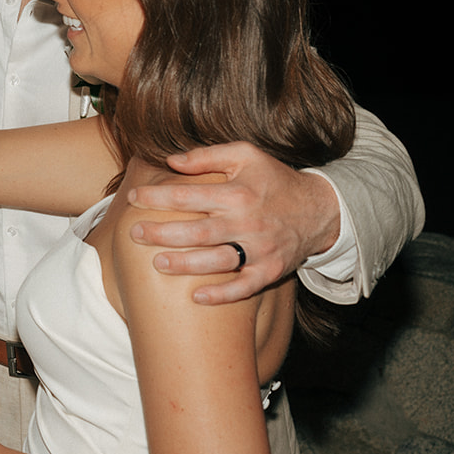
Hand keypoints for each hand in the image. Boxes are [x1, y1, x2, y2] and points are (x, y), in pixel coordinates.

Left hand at [127, 142, 340, 304]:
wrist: (320, 209)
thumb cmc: (274, 180)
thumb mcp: (246, 156)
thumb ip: (207, 156)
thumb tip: (171, 160)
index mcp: (237, 193)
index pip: (189, 195)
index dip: (157, 196)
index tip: (133, 197)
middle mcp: (247, 222)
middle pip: (198, 232)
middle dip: (163, 234)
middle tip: (135, 233)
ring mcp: (260, 249)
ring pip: (218, 261)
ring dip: (186, 265)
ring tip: (157, 264)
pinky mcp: (271, 270)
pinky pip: (245, 287)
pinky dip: (222, 294)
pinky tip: (197, 298)